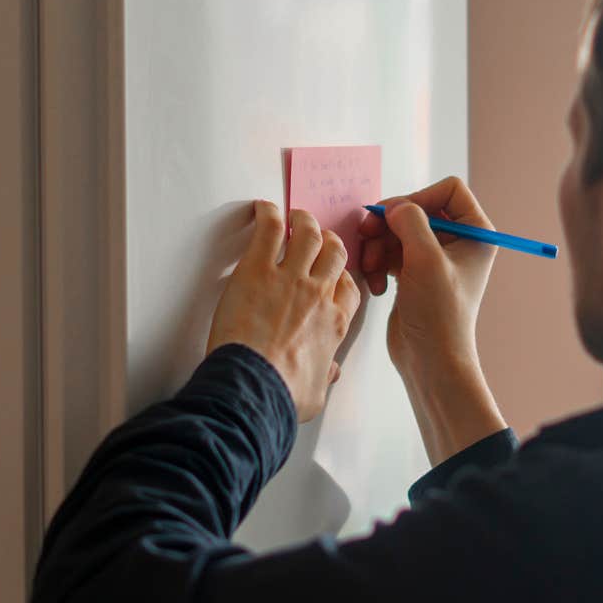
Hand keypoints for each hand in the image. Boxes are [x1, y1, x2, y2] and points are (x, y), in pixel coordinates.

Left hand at [207, 201, 360, 422]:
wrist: (254, 386)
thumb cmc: (282, 394)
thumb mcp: (315, 394)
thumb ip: (324, 377)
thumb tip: (329, 374)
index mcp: (335, 324)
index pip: (348, 286)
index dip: (341, 275)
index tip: (332, 273)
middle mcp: (319, 295)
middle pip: (334, 253)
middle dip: (328, 241)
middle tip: (317, 238)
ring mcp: (290, 278)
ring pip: (308, 234)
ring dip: (303, 221)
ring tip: (295, 217)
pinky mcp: (257, 269)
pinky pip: (270, 229)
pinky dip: (269, 213)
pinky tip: (263, 209)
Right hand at [359, 176, 505, 463]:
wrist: (430, 362)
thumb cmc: (439, 314)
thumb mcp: (426, 260)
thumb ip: (411, 222)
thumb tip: (394, 206)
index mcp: (476, 234)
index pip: (448, 190)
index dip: (420, 197)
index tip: (398, 217)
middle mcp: (458, 242)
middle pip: (417, 209)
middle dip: (389, 224)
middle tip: (366, 234)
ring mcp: (435, 259)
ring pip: (398, 231)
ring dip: (379, 245)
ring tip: (371, 267)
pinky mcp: (415, 274)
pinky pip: (390, 252)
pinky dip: (379, 263)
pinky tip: (378, 286)